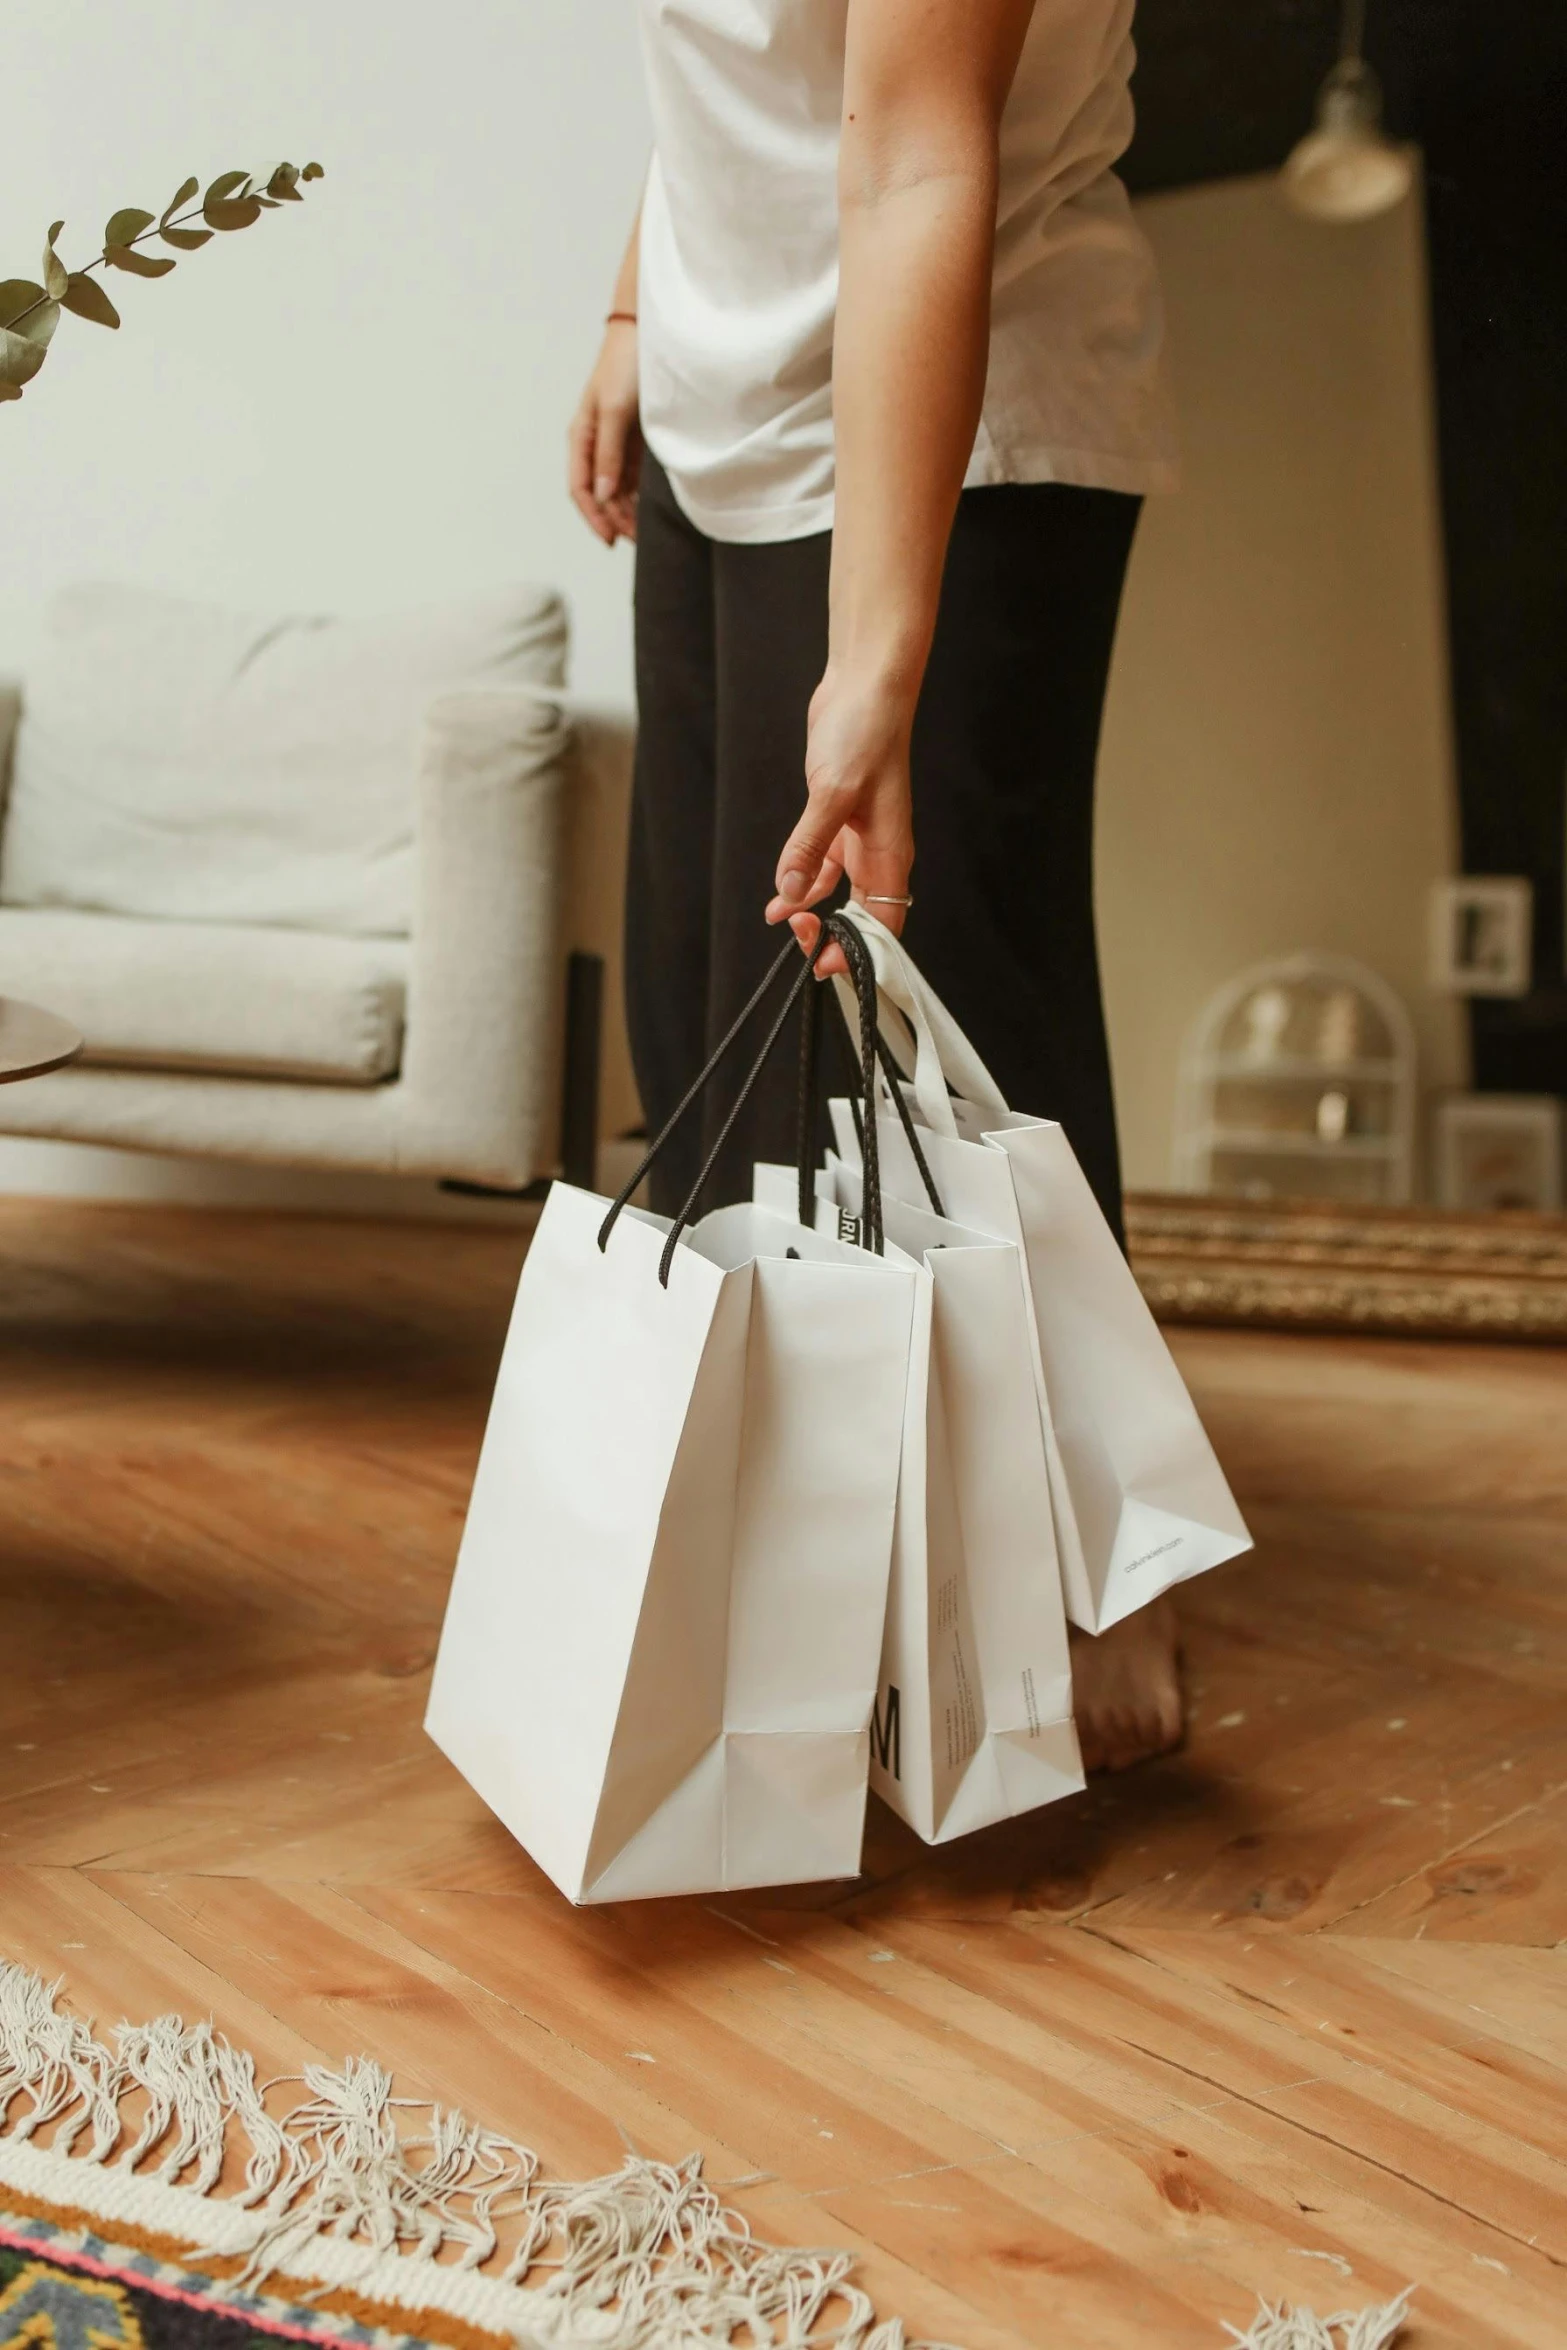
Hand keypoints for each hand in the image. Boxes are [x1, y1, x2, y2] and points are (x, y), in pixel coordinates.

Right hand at [567, 321, 640, 545]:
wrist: (648, 332)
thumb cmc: (625, 365)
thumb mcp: (614, 411)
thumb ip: (609, 454)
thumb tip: (604, 496)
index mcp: (582, 436)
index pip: (582, 488)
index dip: (594, 517)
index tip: (611, 540)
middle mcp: (596, 443)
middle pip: (600, 493)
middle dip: (615, 519)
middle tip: (637, 541)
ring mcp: (616, 441)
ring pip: (617, 488)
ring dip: (628, 510)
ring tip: (646, 532)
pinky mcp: (636, 438)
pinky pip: (634, 475)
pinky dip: (640, 494)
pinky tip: (651, 508)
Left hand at [766, 662, 914, 977]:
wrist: (864, 686)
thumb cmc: (864, 733)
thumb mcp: (832, 792)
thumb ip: (810, 846)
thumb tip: (791, 893)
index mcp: (891, 853)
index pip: (884, 923)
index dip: (860, 952)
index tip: (825, 964)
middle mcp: (880, 853)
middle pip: (864, 917)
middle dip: (836, 940)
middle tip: (802, 948)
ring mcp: (859, 838)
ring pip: (840, 896)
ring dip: (814, 915)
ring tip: (785, 927)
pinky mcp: (838, 821)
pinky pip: (822, 868)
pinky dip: (802, 885)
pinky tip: (779, 899)